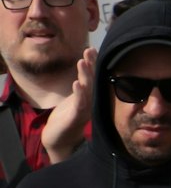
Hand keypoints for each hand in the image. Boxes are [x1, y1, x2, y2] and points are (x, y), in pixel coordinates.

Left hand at [41, 48, 93, 163]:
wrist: (60, 139)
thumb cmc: (66, 118)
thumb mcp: (75, 100)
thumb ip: (81, 88)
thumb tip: (84, 72)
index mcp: (89, 97)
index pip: (93, 78)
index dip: (94, 64)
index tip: (92, 49)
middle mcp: (90, 102)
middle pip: (93, 81)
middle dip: (92, 65)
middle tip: (90, 50)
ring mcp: (84, 110)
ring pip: (87, 90)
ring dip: (85, 76)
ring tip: (82, 61)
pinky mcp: (76, 117)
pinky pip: (79, 104)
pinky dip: (79, 93)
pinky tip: (76, 83)